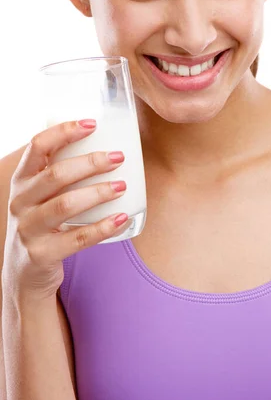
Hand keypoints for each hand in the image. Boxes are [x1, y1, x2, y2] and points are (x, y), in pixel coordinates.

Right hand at [2, 119, 128, 301]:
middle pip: (56, 175)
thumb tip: (105, 147)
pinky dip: (102, 227)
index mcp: (22, 181)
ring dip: (98, 192)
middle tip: (118, 158)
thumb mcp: (40, 197)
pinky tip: (121, 218)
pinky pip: (77, 239)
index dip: (64, 131)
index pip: (37, 146)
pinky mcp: (41, 254)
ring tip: (121, 186)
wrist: (24, 275)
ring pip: (65, 205)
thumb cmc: (42, 225)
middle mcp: (20, 202)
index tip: (92, 124)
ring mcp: (28, 229)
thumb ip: (61, 175)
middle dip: (90, 163)